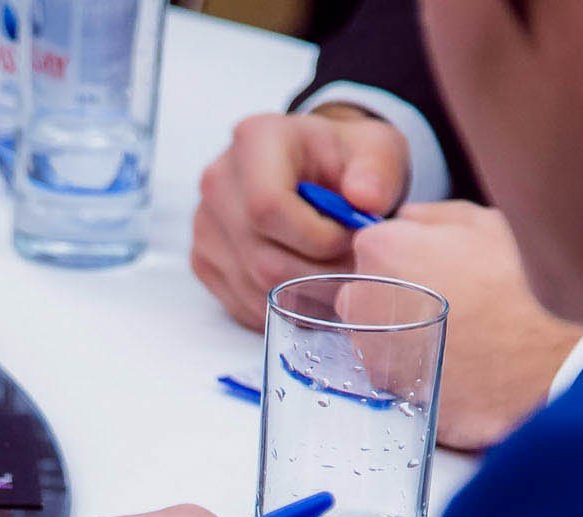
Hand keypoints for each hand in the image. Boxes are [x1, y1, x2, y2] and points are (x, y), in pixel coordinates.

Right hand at [191, 107, 409, 330]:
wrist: (316, 168)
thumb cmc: (344, 158)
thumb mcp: (375, 149)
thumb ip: (377, 171)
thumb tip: (365, 199)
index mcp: (254, 141)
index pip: (268, 207)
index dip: (318, 238)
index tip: (352, 238)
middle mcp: (218, 183)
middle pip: (263, 259)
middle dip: (321, 276)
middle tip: (357, 270)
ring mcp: (205, 227)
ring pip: (256, 290)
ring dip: (308, 297)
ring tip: (338, 276)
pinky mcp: (205, 262)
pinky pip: (245, 305)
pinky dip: (286, 307)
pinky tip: (312, 286)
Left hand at [351, 202, 582, 450]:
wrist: (534, 364)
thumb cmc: (515, 290)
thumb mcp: (484, 224)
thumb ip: (433, 215)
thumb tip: (408, 219)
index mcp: (381, 248)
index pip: (372, 244)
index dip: (405, 253)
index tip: (431, 264)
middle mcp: (361, 299)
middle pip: (365, 290)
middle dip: (394, 292)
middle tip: (446, 298)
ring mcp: (369, 349)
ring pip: (374, 333)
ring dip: (402, 331)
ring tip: (453, 333)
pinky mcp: (385, 389)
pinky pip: (392, 370)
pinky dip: (414, 365)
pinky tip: (450, 361)